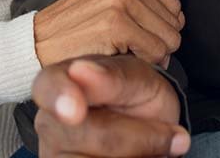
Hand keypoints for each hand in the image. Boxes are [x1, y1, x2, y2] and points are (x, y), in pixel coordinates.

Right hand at [33, 54, 189, 156]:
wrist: (150, 126)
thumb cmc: (137, 93)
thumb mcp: (138, 77)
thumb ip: (112, 75)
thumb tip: (81, 71)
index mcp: (58, 81)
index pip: (48, 87)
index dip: (60, 97)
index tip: (75, 111)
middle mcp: (49, 122)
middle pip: (85, 135)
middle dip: (136, 137)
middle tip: (171, 136)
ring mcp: (55, 155)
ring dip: (135, 156)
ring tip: (150, 147)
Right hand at [34, 0, 183, 66]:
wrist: (35, 47)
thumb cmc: (74, 33)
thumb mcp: (106, 4)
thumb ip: (142, 5)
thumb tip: (180, 20)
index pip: (172, 5)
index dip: (158, 30)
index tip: (134, 39)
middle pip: (174, 21)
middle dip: (158, 43)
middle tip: (128, 51)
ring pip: (168, 38)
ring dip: (152, 55)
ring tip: (123, 54)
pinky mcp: (116, 23)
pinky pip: (155, 52)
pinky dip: (144, 64)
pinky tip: (119, 60)